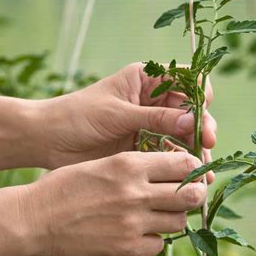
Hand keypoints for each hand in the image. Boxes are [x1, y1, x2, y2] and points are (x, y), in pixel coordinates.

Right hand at [26, 152, 205, 255]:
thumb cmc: (65, 185)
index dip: (192, 168)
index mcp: (130, 164)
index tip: (190, 173)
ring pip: (178, 222)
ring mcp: (132, 223)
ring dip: (172, 217)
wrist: (33, 219)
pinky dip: (152, 239)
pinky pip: (157, 245)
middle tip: (189, 195)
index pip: (184, 164)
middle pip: (190, 195)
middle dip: (194, 194)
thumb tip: (171, 171)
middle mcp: (136, 192)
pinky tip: (137, 232)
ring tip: (157, 214)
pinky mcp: (125, 249)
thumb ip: (138, 167)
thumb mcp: (103, 164)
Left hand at [39, 63, 215, 179]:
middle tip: (207, 143)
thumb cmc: (77, 116)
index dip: (198, 94)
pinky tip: (191, 176)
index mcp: (146, 80)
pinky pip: (169, 153)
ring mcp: (150, 125)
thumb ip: (155, 118)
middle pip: (189, 110)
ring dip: (194, 149)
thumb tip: (192, 121)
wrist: (48, 140)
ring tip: (202, 169)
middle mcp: (152, 101)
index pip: (184, 79)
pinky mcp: (144, 146)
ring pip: (183, 134)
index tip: (201, 112)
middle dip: (201, 125)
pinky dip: (180, 163)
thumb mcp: (118, 113)